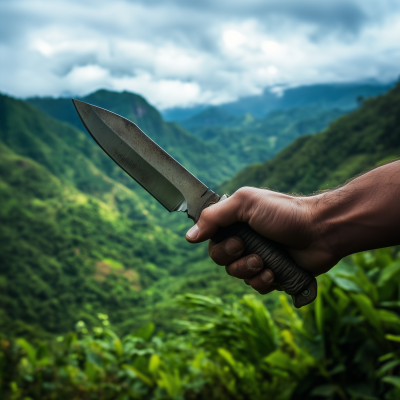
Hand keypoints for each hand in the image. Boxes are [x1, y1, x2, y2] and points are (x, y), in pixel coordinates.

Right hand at [185, 187, 338, 294]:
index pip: (212, 240)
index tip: (237, 240)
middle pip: (221, 260)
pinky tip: (274, 273)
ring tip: (265, 262)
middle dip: (234, 259)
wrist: (321, 231)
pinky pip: (256, 286)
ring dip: (248, 271)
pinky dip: (262, 282)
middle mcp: (245, 240)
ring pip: (237, 275)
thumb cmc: (285, 213)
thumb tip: (189, 236)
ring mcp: (259, 257)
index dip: (220, 246)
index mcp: (236, 223)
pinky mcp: (273, 274)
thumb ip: (214, 217)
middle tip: (249, 250)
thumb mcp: (246, 204)